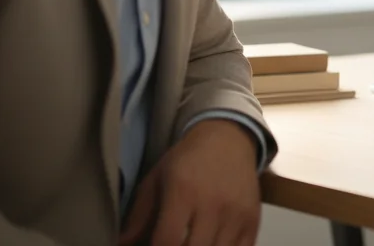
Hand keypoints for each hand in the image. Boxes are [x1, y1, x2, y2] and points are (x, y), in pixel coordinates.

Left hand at [120, 119, 260, 245]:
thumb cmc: (187, 160)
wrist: (229, 139)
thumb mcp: (156, 180)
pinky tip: (212, 245)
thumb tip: (120, 244)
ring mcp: (236, 214)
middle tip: (170, 245)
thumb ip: (138, 216)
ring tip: (191, 242)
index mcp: (183, 192)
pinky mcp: (253, 220)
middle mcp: (213, 204)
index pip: (167, 241)